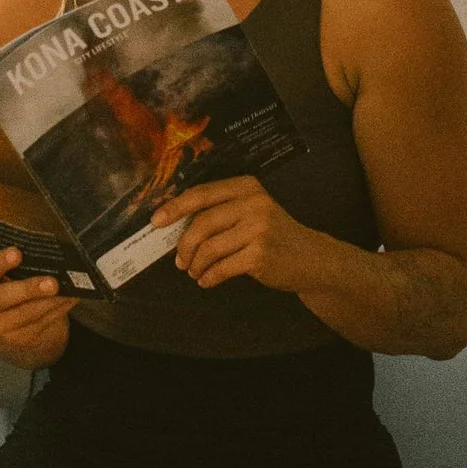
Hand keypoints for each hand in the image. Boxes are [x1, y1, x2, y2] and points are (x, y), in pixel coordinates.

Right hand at [0, 245, 75, 371]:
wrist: (3, 330)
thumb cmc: (6, 291)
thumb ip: (11, 266)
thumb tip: (40, 252)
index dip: (0, 262)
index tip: (17, 253)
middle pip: (5, 297)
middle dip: (30, 289)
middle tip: (53, 282)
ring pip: (28, 313)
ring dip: (52, 301)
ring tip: (69, 289)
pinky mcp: (17, 341)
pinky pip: (41, 323)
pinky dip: (58, 311)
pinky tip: (69, 300)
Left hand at [156, 177, 323, 296]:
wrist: (310, 258)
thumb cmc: (273, 235)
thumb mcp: (251, 211)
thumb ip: (220, 212)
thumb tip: (175, 225)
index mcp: (246, 187)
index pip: (201, 194)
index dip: (175, 208)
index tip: (155, 222)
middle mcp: (253, 203)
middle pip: (201, 223)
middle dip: (184, 246)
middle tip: (179, 262)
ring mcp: (258, 228)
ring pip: (209, 248)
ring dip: (196, 265)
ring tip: (195, 272)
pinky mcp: (260, 254)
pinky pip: (222, 267)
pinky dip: (209, 277)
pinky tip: (208, 281)